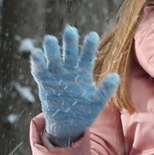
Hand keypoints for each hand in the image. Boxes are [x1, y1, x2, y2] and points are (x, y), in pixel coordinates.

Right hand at [30, 26, 119, 146]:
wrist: (67, 124)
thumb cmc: (84, 111)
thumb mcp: (97, 102)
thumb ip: (105, 90)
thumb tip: (116, 76)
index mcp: (83, 71)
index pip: (87, 55)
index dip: (89, 45)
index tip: (92, 35)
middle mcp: (69, 69)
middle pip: (69, 52)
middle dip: (69, 41)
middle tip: (70, 30)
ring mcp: (55, 74)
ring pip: (53, 57)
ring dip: (51, 49)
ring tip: (50, 40)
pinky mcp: (44, 81)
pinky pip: (39, 70)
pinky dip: (37, 62)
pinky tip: (36, 53)